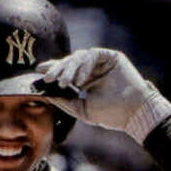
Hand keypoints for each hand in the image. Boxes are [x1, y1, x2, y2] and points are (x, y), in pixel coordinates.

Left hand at [34, 48, 170, 141]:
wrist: (131, 113)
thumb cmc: (109, 114)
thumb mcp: (81, 109)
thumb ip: (64, 101)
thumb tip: (45, 94)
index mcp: (85, 80)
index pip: (66, 71)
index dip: (53, 69)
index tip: (39, 72)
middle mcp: (92, 69)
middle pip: (70, 62)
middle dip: (57, 69)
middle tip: (48, 78)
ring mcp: (101, 62)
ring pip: (79, 57)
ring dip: (69, 69)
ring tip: (64, 83)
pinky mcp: (111, 57)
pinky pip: (92, 55)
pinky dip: (84, 66)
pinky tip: (80, 80)